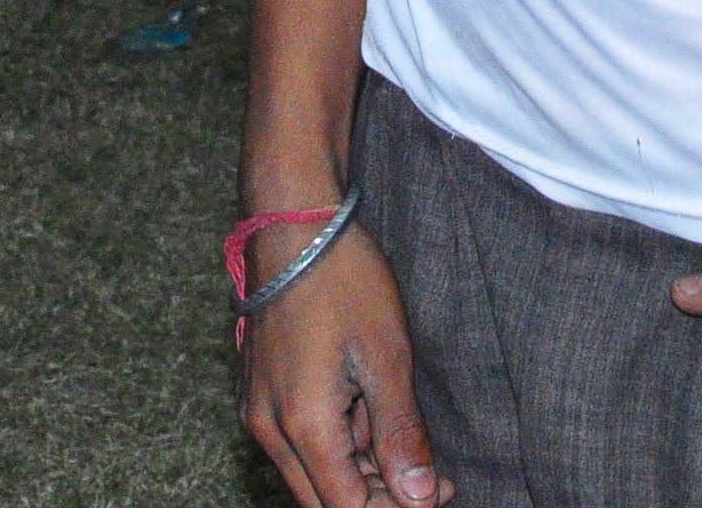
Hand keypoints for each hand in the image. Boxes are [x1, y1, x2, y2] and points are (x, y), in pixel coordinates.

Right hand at [241, 230, 449, 506]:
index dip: (400, 507)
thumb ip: (400, 435)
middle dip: (380, 496)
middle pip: (325, 501)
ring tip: (402, 427)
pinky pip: (298, 444)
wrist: (293, 223)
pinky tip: (369, 409)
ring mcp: (258, 410)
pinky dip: (338, 444)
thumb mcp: (387, 356)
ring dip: (360, 470)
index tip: (443, 485)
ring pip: (312, 475)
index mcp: (302, 426)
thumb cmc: (343, 279)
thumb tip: (420, 498)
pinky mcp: (259, 392)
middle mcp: (269, 429)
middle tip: (432, 473)